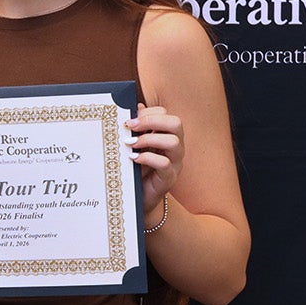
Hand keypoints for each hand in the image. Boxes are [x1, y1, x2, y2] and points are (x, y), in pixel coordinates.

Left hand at [126, 101, 182, 219]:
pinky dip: (148, 158)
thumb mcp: (134, 146)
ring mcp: (174, 163)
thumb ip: (136, 128)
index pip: (167, 115)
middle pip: (176, 123)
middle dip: (152, 121)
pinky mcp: (169, 178)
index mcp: (167, 136)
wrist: (139, 198)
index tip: (129, 119)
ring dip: (149, 139)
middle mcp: (175, 148)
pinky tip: (133, 159)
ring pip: (174, 142)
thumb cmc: (136, 169)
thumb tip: (136, 106)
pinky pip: (164, 164)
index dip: (149, 113)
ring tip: (131, 144)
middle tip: (131, 126)